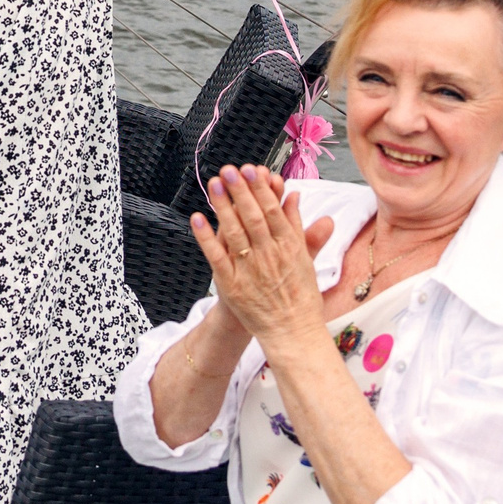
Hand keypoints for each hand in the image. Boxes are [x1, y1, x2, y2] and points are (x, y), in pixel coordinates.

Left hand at [190, 165, 333, 359]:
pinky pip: (217, 257)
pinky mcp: (233, 285)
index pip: (273, 211)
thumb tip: (294, 196)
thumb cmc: (301, 296)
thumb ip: (299, 226)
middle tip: (229, 169)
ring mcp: (250, 270)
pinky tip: (197, 218)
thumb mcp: (305, 258)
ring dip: (223, 207)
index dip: (261, 189)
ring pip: (234, 233)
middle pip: (253, 217)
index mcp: (289, 247)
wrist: (293, 334)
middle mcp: (270, 256)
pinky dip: (206, 237)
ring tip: (214, 184)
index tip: (251, 170)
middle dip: (240, 191)